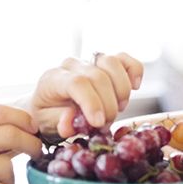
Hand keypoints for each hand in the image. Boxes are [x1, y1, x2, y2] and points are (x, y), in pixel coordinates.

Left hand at [24, 52, 142, 137]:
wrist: (50, 105)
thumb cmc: (49, 115)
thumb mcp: (48, 124)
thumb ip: (59, 122)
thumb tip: (70, 122)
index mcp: (53, 79)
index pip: (77, 83)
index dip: (92, 102)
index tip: (98, 122)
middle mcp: (72, 65)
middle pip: (98, 76)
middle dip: (108, 105)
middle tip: (105, 124)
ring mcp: (89, 61)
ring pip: (112, 62)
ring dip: (121, 90)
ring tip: (118, 108)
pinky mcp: (105, 62)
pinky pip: (124, 59)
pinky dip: (134, 71)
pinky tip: (134, 87)